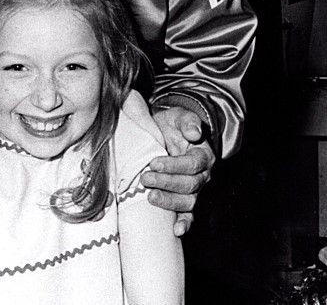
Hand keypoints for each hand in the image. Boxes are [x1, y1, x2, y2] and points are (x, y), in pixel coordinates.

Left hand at [141, 107, 214, 236]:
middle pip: (189, 184)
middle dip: (166, 183)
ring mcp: (195, 190)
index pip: (192, 164)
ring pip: (189, 201)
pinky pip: (190, 215)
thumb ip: (188, 121)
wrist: (166, 132)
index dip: (174, 165)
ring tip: (150, 197)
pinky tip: (176, 230)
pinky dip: (185, 223)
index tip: (153, 163)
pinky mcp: (186, 199)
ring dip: (170, 201)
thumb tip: (194, 133)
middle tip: (145, 179)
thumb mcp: (178, 116)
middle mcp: (203, 175)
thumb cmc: (172, 125)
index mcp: (203, 155)